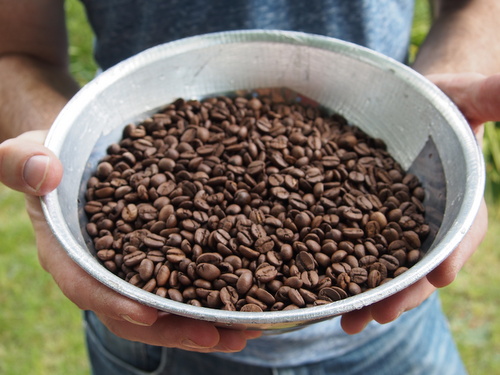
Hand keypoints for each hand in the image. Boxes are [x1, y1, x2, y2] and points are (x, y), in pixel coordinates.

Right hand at [0, 131, 259, 351]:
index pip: (86, 285)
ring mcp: (132, 266)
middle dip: (178, 327)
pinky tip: (247, 296)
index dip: (115, 303)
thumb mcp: (29, 152)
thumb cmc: (51, 154)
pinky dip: (214, 290)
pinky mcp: (158, 254)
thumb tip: (44, 173)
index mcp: (67, 252)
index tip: (149, 315)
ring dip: (207, 319)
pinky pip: (185, 279)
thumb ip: (24, 162)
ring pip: (168, 303)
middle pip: (138, 309)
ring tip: (248, 328)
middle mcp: (102, 269)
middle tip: (220, 335)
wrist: (76, 154)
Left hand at [341, 72, 495, 333]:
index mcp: (460, 200)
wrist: (408, 111)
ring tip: (348, 320)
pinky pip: (358, 256)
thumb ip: (488, 97)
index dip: (452, 251)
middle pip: (420, 265)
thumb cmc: (440, 104)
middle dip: (403, 291)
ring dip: (370, 298)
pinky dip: (345, 278)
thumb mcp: (464, 96)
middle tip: (379, 315)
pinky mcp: (369, 229)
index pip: (460, 232)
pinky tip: (327, 298)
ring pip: (388, 271)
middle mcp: (431, 225)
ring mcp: (399, 232)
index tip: (441, 275)